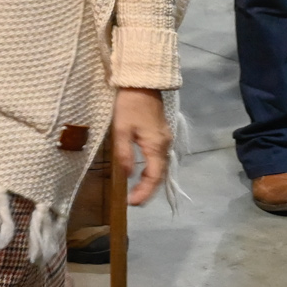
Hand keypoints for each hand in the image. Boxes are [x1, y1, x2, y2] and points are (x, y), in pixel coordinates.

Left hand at [109, 88, 171, 205]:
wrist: (142, 82)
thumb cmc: (129, 105)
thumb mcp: (121, 129)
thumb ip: (124, 153)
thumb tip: (127, 176)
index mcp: (156, 146)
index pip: (154, 177)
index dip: (144, 192)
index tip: (132, 203)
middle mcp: (165, 145)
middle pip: (160, 175)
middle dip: (148, 190)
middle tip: (133, 202)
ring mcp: (165, 140)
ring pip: (161, 167)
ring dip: (150, 182)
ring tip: (136, 192)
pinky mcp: (161, 135)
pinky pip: (159, 159)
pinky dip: (152, 171)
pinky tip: (142, 174)